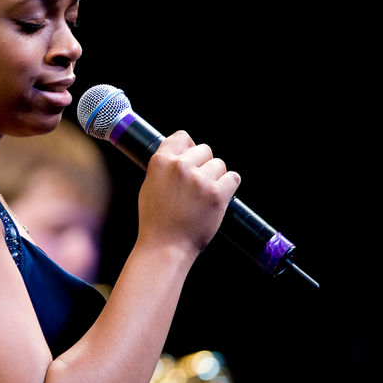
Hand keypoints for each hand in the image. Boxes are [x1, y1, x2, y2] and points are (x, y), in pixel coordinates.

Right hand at [138, 130, 239, 255]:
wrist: (165, 246)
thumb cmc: (156, 220)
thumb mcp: (150, 185)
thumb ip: (164, 167)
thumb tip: (182, 155)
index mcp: (161, 162)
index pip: (182, 137)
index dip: (189, 148)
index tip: (192, 158)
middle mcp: (180, 166)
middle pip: (205, 150)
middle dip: (204, 165)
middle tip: (197, 185)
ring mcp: (200, 180)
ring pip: (220, 164)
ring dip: (216, 177)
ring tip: (205, 196)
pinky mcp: (217, 194)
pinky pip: (233, 178)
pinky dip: (228, 188)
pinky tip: (217, 198)